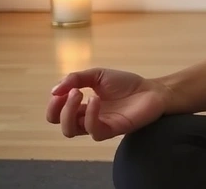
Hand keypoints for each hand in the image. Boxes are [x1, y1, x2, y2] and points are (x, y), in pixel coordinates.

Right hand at [46, 67, 167, 140]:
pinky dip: (90, 114)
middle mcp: (88, 119)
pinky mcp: (112, 129)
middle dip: (58, 108)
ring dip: (70, 111)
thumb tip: (54, 90)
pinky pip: (93, 130)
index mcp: (82, 108)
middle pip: (60, 124)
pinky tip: (96, 99)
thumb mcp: (97, 75)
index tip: (62, 90)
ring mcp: (99, 125)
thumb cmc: (126, 84)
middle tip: (73, 92)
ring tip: (80, 93)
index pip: (56, 115)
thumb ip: (76, 78)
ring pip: (71, 131)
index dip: (54, 104)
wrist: (152, 89)